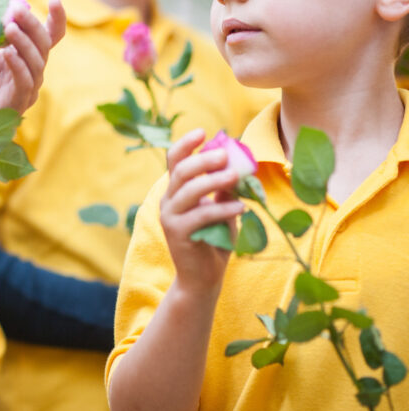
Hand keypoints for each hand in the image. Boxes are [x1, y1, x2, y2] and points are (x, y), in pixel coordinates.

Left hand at [0, 0, 64, 128]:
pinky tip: (7, 52)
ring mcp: (27, 89)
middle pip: (43, 45)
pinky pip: (24, 82)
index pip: (50, 37)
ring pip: (36, 62)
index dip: (56, 19)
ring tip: (9, 27)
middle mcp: (31, 72)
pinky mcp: (17, 104)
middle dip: (32, 24)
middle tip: (17, 10)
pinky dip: (18, 65)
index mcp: (25, 57)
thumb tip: (0, 7)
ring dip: (24, 42)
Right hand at [160, 129, 243, 296]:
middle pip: (181, 171)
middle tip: (226, 155)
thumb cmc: (214, 241)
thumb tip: (239, 164)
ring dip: (214, 180)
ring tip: (236, 176)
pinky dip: (222, 209)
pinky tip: (241, 208)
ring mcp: (170, 217)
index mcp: (176, 191)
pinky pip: (201, 215)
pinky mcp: (178, 234)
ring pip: (189, 190)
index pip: (175, 160)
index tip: (203, 132)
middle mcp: (168, 200)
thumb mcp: (221, 210)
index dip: (186, 144)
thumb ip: (224, 190)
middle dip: (205, 160)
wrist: (203, 279)